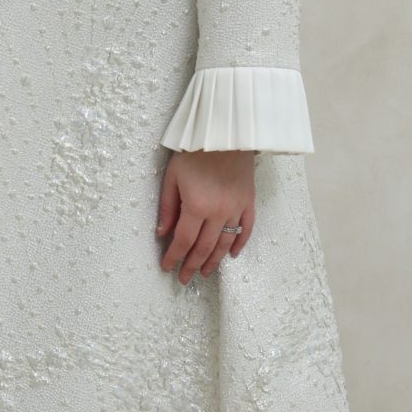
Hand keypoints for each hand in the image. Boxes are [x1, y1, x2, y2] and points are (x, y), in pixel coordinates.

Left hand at [157, 148, 254, 281]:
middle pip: (204, 247)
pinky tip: (233, 255)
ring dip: (214, 261)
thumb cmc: (194, 151)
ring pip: (225, 243)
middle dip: (192, 266)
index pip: (183, 241)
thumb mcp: (172, 176)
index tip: (167, 268)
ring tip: (205, 273)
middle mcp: (219, 212)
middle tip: (185, 279)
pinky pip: (246, 228)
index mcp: (197, 205)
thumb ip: (168, 207)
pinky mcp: (249, 202)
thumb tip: (162, 233)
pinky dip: (240, 244)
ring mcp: (237, 208)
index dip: (174, 257)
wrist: (226, 132)